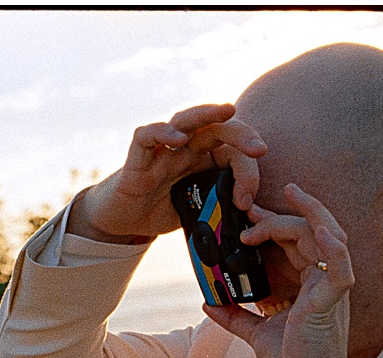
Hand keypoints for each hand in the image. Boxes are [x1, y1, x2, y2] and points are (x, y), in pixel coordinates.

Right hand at [67, 103, 267, 243]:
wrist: (123, 222)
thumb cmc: (162, 210)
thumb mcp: (199, 213)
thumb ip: (222, 210)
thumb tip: (252, 220)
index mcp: (205, 159)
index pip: (233, 152)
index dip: (247, 173)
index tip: (247, 201)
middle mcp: (186, 149)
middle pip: (217, 127)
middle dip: (242, 133)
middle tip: (259, 149)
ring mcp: (162, 151)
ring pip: (185, 119)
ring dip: (208, 113)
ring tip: (228, 111)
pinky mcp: (137, 160)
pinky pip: (146, 136)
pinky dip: (161, 132)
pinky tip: (176, 139)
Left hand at [203, 184, 353, 357]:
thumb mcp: (256, 333)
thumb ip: (235, 316)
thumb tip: (208, 303)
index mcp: (310, 284)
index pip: (297, 242)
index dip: (274, 224)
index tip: (248, 215)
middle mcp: (324, 281)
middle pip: (311, 232)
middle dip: (284, 213)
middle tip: (253, 205)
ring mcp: (330, 289)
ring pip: (328, 237)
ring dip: (307, 214)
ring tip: (288, 195)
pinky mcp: (332, 301)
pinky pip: (340, 267)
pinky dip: (334, 247)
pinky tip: (322, 232)